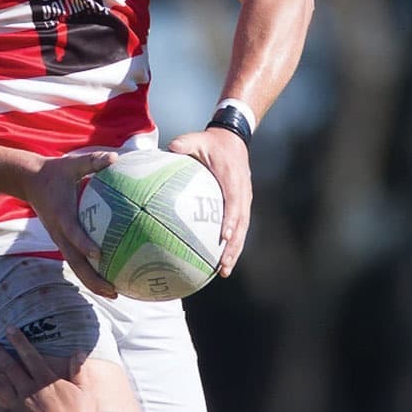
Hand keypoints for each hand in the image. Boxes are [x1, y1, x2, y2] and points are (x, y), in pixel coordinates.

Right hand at [23, 151, 118, 297]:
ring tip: (116, 293)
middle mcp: (60, 234)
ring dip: (93, 282)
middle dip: (93, 279)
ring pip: (77, 267)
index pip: (73, 233)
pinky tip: (112, 276)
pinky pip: (78, 260)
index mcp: (61, 216)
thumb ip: (92, 162)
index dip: (85, 244)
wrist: (29, 182)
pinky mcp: (63, 242)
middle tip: (114, 290)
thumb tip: (114, 158)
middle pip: (76, 263)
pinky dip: (92, 272)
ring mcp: (61, 241)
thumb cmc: (54, 172)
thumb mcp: (72, 163)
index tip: (100, 255)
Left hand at [166, 127, 251, 276]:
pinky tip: (217, 261)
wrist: (233, 140)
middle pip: (242, 225)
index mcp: (232, 178)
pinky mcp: (241, 206)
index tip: (224, 236)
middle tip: (223, 266)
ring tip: (223, 272)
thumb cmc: (211, 142)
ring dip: (234, 252)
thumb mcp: (198, 139)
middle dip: (234, 247)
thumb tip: (168, 148)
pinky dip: (231, 245)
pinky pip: (238, 228)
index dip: (232, 219)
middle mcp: (242, 193)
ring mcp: (244, 201)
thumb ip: (184, 144)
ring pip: (242, 231)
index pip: (234, 202)